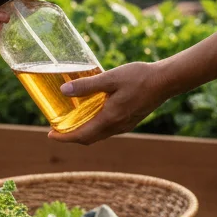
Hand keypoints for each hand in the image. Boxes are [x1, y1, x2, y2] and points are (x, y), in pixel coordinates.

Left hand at [49, 61, 171, 144]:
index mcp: (110, 119)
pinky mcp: (130, 120)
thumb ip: (87, 85)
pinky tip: (91, 114)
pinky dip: (95, 126)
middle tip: (57, 129)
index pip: (82, 136)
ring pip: (99, 135)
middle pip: (89, 139)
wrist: (166, 81)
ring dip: (83, 132)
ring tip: (71, 122)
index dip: (64, 138)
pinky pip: (107, 129)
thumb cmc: (139, 77)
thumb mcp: (110, 78)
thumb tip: (64, 91)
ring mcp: (125, 125)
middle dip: (71, 137)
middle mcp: (117, 127)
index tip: (50, 135)